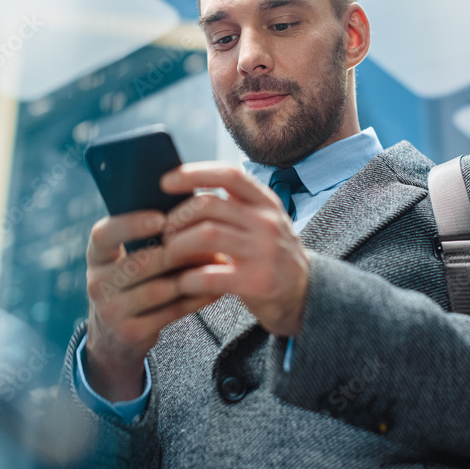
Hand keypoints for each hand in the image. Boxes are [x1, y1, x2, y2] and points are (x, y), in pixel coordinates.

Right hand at [84, 209, 221, 400]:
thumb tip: (192, 209)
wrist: (114, 336)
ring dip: (192, 275)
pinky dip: (195, 299)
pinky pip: (170, 312)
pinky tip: (214, 288)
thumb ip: (147, 237)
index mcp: (96, 256)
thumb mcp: (126, 258)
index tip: (161, 219)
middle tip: (209, 239)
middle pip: (139, 263)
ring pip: (158, 289)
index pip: (103, 235)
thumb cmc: (132, 283)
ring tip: (219, 262)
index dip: (131, 225)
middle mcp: (96, 282)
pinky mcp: (130, 333)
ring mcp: (111, 310)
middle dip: (177, 251)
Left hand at [160, 162, 309, 336]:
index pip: (229, 175)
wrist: (305, 295)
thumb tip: (181, 194)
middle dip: (177, 218)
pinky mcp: (258, 282)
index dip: (194, 173)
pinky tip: (183, 282)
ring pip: (206, 235)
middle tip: (164, 232)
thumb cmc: (270, 255)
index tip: (165, 182)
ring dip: (177, 245)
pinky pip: (211, 275)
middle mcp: (267, 222)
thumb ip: (233, 207)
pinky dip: (189, 278)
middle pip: (209, 205)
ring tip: (169, 255)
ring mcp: (264, 252)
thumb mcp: (261, 222)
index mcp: (265, 202)